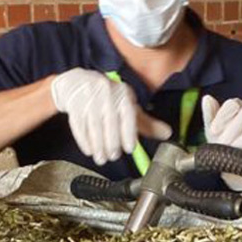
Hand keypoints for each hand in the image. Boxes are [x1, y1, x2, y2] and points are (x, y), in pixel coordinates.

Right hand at [51, 69, 171, 164]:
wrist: (77, 83)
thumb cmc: (107, 97)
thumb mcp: (127, 106)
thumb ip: (146, 122)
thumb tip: (167, 134)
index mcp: (122, 93)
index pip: (127, 113)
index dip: (129, 132)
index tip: (129, 148)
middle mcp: (106, 92)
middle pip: (109, 121)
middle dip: (111, 142)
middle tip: (113, 157)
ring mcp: (88, 97)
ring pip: (93, 125)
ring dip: (97, 144)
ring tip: (101, 158)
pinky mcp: (74, 103)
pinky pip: (79, 125)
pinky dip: (84, 140)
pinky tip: (89, 150)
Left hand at [201, 95, 241, 189]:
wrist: (237, 170)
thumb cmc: (226, 146)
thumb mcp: (214, 133)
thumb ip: (210, 116)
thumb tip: (207, 98)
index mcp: (239, 107)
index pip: (233, 104)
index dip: (223, 117)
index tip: (213, 131)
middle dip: (234, 130)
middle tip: (223, 145)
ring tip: (232, 153)